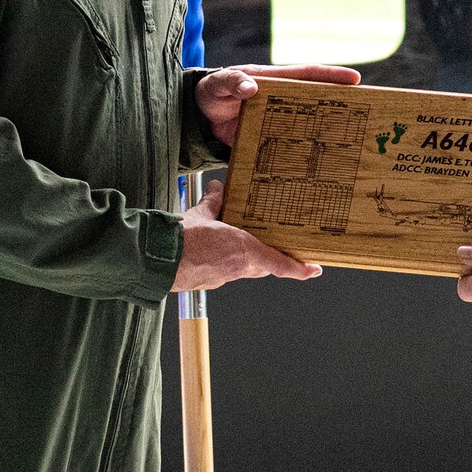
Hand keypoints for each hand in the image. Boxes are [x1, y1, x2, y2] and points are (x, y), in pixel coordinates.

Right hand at [172, 181, 322, 291]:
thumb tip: (217, 189)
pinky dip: (222, 263)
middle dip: (269, 259)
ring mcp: (222, 278)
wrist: (157, 260)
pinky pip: (223, 273)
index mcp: (243, 250)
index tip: (313, 269)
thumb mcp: (201, 214)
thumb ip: (213, 203)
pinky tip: (210, 252)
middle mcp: (237, 268)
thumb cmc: (181, 239)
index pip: (279, 264)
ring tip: (233, 244)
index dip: (299, 269)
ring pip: (242, 270)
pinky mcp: (207, 282)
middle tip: (276, 250)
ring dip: (242, 259)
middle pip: (262, 266)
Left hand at [196, 63, 362, 146]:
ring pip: (311, 126)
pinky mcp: (273, 141)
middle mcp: (284, 101)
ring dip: (329, 134)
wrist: (200, 118)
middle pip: (318, 102)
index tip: (354, 80)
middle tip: (367, 114)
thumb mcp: (220, 83)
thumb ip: (233, 82)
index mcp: (276, 81)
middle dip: (342, 107)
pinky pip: (293, 148)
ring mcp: (280, 122)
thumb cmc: (213, 91)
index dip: (331, 76)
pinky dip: (306, 156)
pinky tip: (320, 169)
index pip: (307, 75)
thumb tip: (250, 87)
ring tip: (353, 144)